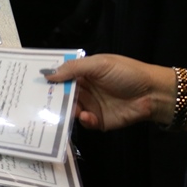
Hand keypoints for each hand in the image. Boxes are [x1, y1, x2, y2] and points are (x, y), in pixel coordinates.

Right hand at [43, 54, 181, 129]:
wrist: (153, 93)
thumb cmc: (127, 73)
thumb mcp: (99, 64)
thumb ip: (74, 69)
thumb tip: (48, 74)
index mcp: (84, 72)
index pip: (62, 75)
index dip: (50, 79)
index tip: (34, 83)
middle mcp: (85, 89)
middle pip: (63, 95)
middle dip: (53, 98)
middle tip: (40, 102)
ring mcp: (92, 105)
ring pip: (71, 110)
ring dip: (67, 111)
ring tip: (67, 110)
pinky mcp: (99, 120)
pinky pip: (85, 122)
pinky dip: (84, 120)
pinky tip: (87, 116)